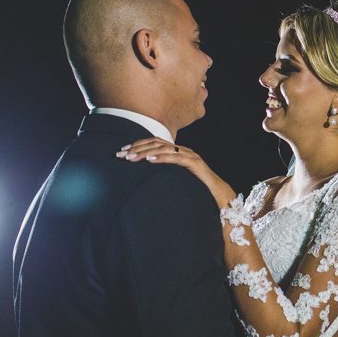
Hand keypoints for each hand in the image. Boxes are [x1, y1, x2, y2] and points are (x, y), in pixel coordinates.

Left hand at [117, 138, 235, 207]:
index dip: (138, 144)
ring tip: (131, 158)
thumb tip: (142, 176)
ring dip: (145, 152)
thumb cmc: (195, 188)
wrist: (216, 194)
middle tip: (121, 155)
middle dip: (137, 147)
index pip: (155, 142)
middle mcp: (183, 150)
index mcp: (177, 152)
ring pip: (164, 148)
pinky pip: (175, 158)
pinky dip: (161, 157)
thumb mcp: (175, 178)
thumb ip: (163, 173)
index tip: (122, 151)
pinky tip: (149, 160)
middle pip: (157, 143)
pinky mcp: (194, 163)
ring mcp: (189, 155)